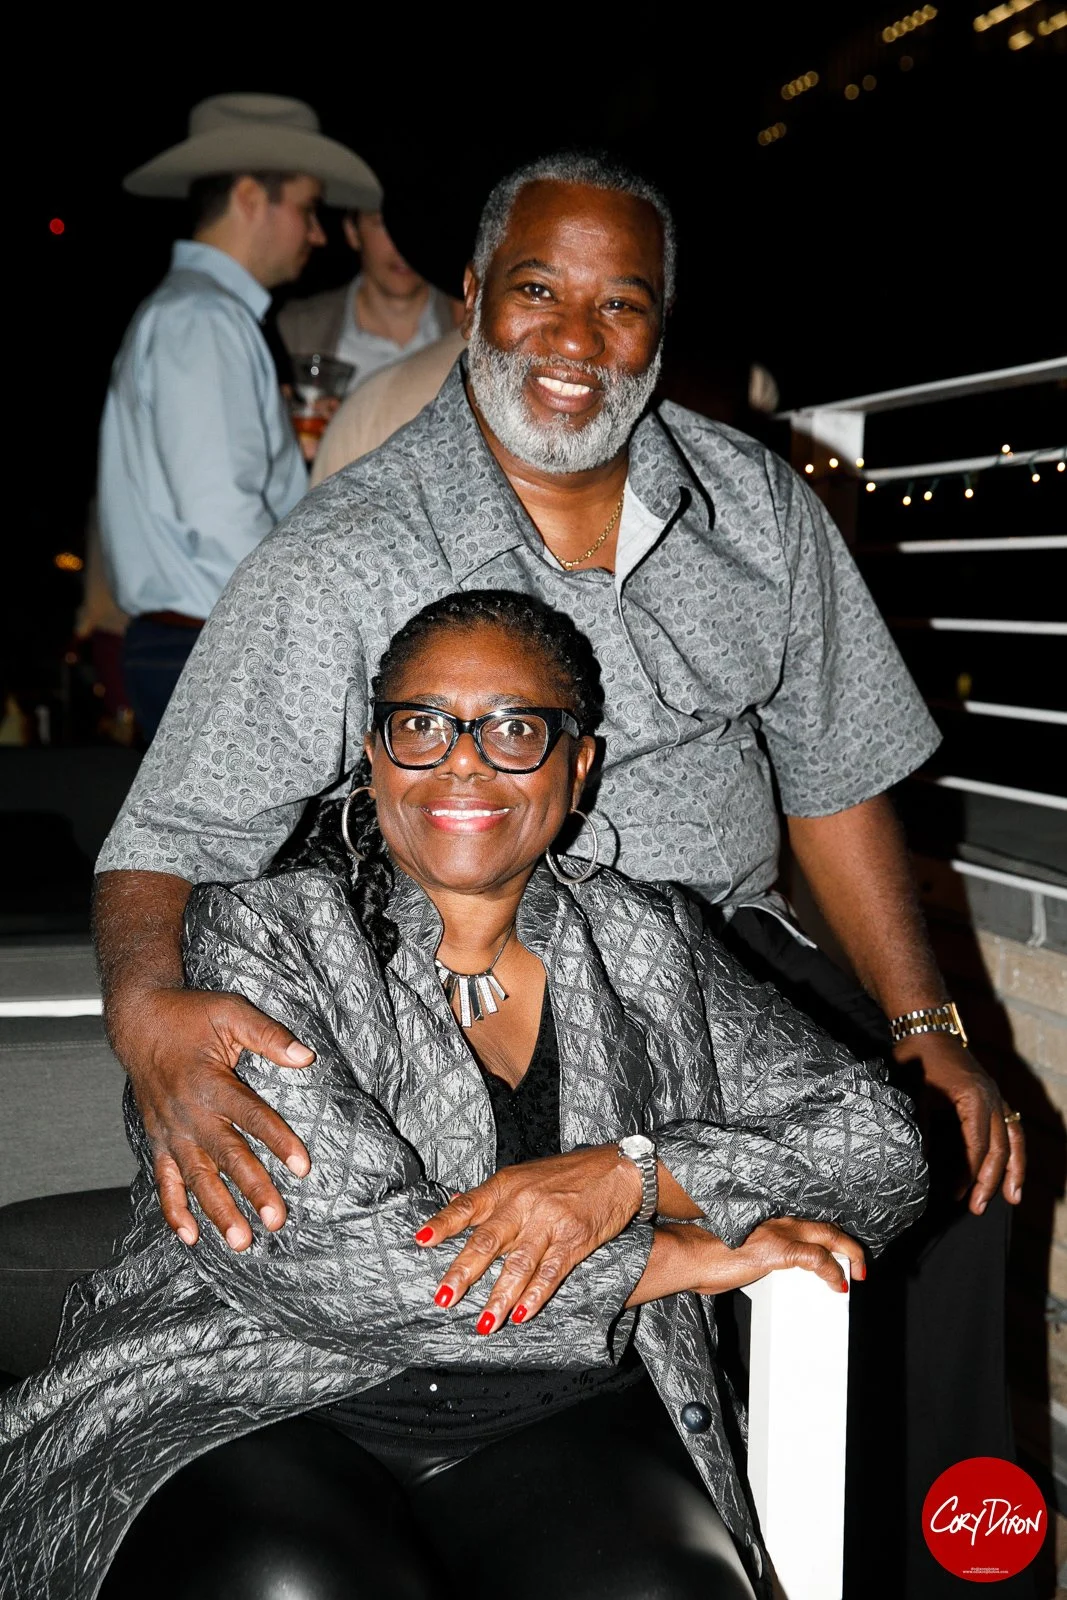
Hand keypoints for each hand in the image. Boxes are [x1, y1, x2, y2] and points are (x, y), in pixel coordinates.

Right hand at [109, 987, 314, 1249]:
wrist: (138, 1023)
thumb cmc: (189, 1016)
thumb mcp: (231, 1012)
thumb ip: (268, 1035)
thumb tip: (306, 1056)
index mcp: (210, 1082)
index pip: (251, 1116)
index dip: (278, 1140)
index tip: (303, 1167)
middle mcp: (190, 1114)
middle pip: (226, 1157)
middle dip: (252, 1190)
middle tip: (276, 1219)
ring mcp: (171, 1132)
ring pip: (197, 1178)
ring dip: (218, 1211)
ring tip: (240, 1241)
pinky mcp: (158, 1141)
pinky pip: (164, 1182)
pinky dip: (174, 1211)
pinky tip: (190, 1237)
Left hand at [414, 1146, 641, 1332]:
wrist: (617, 1168)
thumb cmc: (568, 1174)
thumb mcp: (524, 1175)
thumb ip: (492, 1195)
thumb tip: (454, 1203)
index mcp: (506, 1185)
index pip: (468, 1205)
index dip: (443, 1223)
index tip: (421, 1240)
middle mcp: (524, 1202)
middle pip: (487, 1240)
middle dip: (463, 1272)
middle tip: (444, 1298)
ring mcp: (549, 1221)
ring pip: (518, 1263)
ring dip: (499, 1297)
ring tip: (484, 1323)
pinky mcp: (575, 1238)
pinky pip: (551, 1271)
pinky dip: (536, 1295)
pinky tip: (522, 1314)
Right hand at [679, 1216, 865, 1299]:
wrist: (691, 1255)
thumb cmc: (708, 1253)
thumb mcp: (741, 1245)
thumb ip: (763, 1249)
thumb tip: (771, 1263)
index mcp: (771, 1215)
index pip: (811, 1219)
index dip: (830, 1233)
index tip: (841, 1248)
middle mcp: (778, 1217)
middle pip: (826, 1225)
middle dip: (849, 1244)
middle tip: (860, 1263)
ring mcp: (779, 1231)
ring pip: (829, 1236)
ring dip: (849, 1255)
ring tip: (858, 1272)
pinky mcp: (777, 1249)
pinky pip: (817, 1260)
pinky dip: (833, 1272)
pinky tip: (838, 1284)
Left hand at [900, 1032, 1024, 1213]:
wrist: (927, 1027)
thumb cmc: (917, 1057)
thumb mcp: (915, 1093)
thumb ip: (921, 1128)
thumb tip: (920, 1162)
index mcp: (973, 1099)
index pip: (976, 1146)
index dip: (968, 1173)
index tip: (957, 1194)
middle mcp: (992, 1099)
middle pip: (998, 1148)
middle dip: (990, 1181)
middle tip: (976, 1207)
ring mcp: (996, 1097)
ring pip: (1013, 1139)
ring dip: (1013, 1171)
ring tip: (1012, 1199)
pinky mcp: (994, 1097)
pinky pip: (1013, 1127)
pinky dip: (1015, 1150)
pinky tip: (1013, 1170)